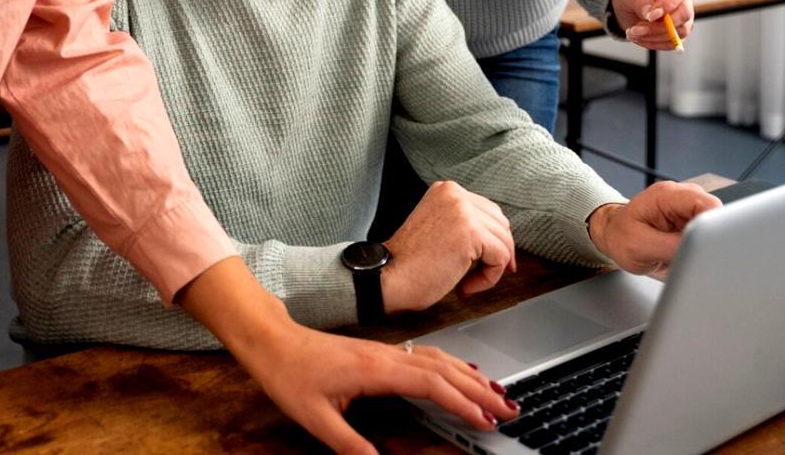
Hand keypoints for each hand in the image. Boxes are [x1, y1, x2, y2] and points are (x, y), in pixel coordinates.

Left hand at [238, 323, 516, 453]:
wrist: (273, 340)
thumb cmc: (291, 374)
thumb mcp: (315, 417)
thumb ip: (348, 444)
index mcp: (377, 370)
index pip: (432, 384)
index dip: (463, 403)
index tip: (487, 420)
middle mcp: (388, 356)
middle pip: (446, 370)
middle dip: (480, 390)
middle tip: (511, 408)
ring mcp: (386, 351)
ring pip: (439, 360)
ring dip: (471, 376)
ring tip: (498, 393)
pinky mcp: (381, 353)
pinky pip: (427, 355)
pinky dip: (451, 365)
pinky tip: (461, 372)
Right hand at [382, 180, 516, 313]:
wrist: (389, 278)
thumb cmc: (410, 264)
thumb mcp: (439, 228)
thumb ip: (463, 223)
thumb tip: (500, 238)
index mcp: (446, 190)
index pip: (488, 211)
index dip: (493, 240)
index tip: (489, 262)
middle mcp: (455, 193)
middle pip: (501, 224)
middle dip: (498, 253)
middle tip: (479, 277)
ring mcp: (463, 210)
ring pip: (504, 242)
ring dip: (491, 269)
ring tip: (465, 284)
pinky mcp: (470, 232)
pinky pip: (500, 258)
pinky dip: (488, 278)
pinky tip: (465, 287)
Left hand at [586, 182, 720, 277]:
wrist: (614, 234)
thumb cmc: (621, 237)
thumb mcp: (641, 246)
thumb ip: (673, 247)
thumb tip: (702, 250)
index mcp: (667, 195)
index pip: (708, 205)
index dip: (717, 227)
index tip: (712, 248)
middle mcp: (682, 196)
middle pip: (717, 215)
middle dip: (712, 238)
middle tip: (694, 255)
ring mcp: (688, 207)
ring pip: (715, 225)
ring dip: (705, 243)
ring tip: (681, 252)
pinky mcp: (691, 219)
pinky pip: (707, 232)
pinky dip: (701, 245)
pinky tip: (685, 252)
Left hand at [611, 0, 693, 49]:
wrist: (629, 7)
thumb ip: (640, 1)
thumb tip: (650, 14)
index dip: (667, 5)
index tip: (649, 16)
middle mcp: (683, 0)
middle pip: (684, 15)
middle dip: (659, 26)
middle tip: (636, 30)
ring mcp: (684, 18)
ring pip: (678, 32)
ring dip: (654, 37)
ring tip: (632, 33)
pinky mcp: (678, 33)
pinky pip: (671, 43)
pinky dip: (653, 44)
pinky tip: (638, 39)